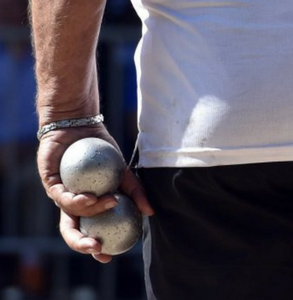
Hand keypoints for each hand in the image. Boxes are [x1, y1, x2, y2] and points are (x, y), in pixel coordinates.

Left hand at [37, 125, 154, 260]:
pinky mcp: (50, 183)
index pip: (90, 233)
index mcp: (89, 208)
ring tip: (105, 203)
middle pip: (72, 232)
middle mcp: (72, 205)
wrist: (82, 127)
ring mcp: (60, 195)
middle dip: (82, 244)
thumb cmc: (103, 151)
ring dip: (89, 212)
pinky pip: (61, 197)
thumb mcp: (124, 172)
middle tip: (97, 247)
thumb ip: (136, 192)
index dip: (96, 249)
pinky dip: (77, 200)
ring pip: (68, 215)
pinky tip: (90, 197)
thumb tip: (150, 214)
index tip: (108, 257)